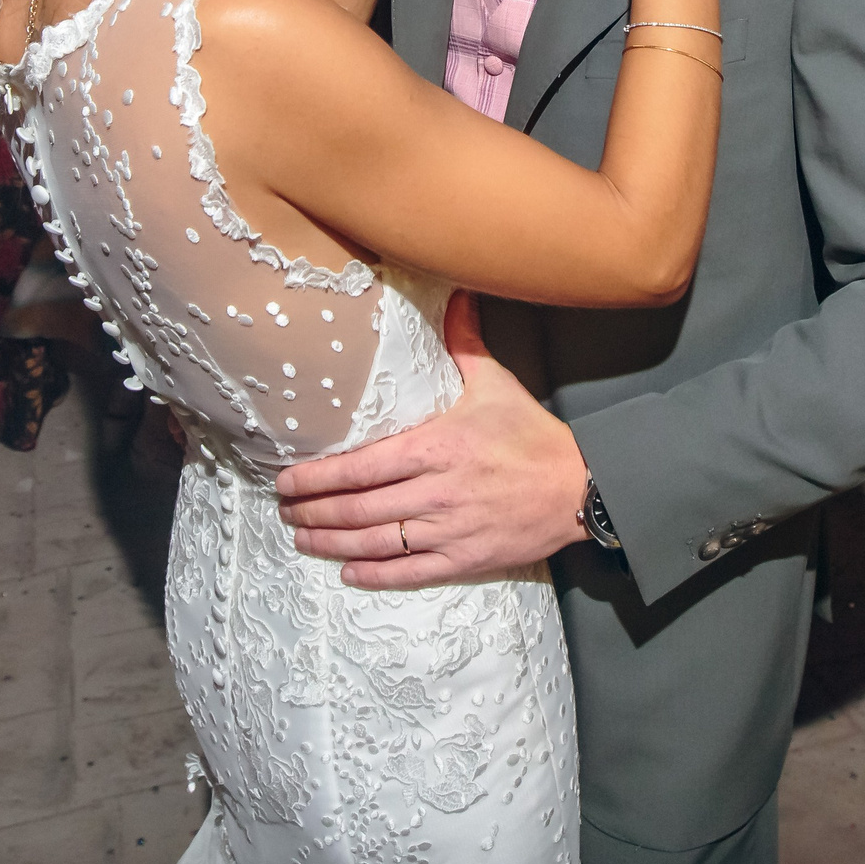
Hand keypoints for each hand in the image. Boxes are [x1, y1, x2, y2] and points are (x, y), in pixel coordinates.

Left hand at [276, 292, 588, 588]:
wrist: (581, 488)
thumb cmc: (533, 434)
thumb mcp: (495, 382)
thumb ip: (464, 341)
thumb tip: (455, 289)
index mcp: (437, 446)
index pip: (362, 467)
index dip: (317, 477)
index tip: (287, 479)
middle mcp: (437, 492)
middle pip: (359, 508)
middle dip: (313, 510)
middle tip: (283, 509)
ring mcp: (450, 530)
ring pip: (377, 542)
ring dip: (332, 542)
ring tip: (301, 537)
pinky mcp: (466, 559)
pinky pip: (410, 572)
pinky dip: (375, 574)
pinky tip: (347, 573)